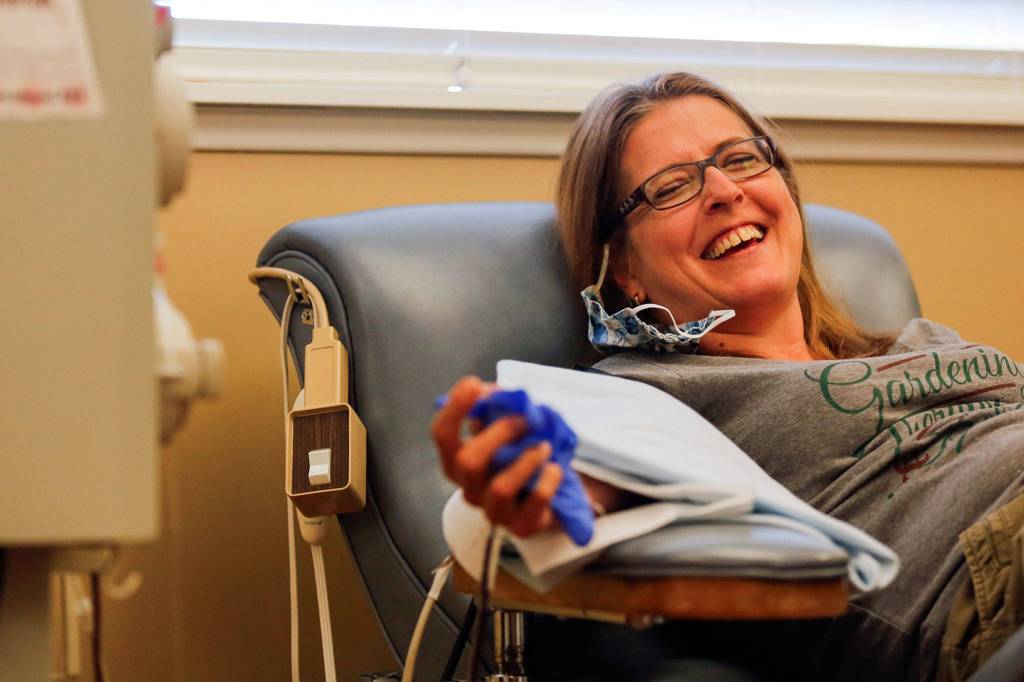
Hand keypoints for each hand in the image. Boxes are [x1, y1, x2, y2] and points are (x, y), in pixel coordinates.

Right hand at [431, 375, 562, 536]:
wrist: (550, 492)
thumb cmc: (520, 454)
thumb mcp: (506, 427)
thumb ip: (495, 407)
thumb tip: (490, 392)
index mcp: (457, 462)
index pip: (442, 435)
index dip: (454, 408)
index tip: (473, 385)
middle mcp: (469, 489)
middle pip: (467, 461)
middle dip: (498, 434)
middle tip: (523, 421)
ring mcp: (494, 511)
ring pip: (500, 488)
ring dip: (526, 461)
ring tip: (544, 446)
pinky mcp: (522, 526)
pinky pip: (534, 503)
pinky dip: (547, 482)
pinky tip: (555, 469)